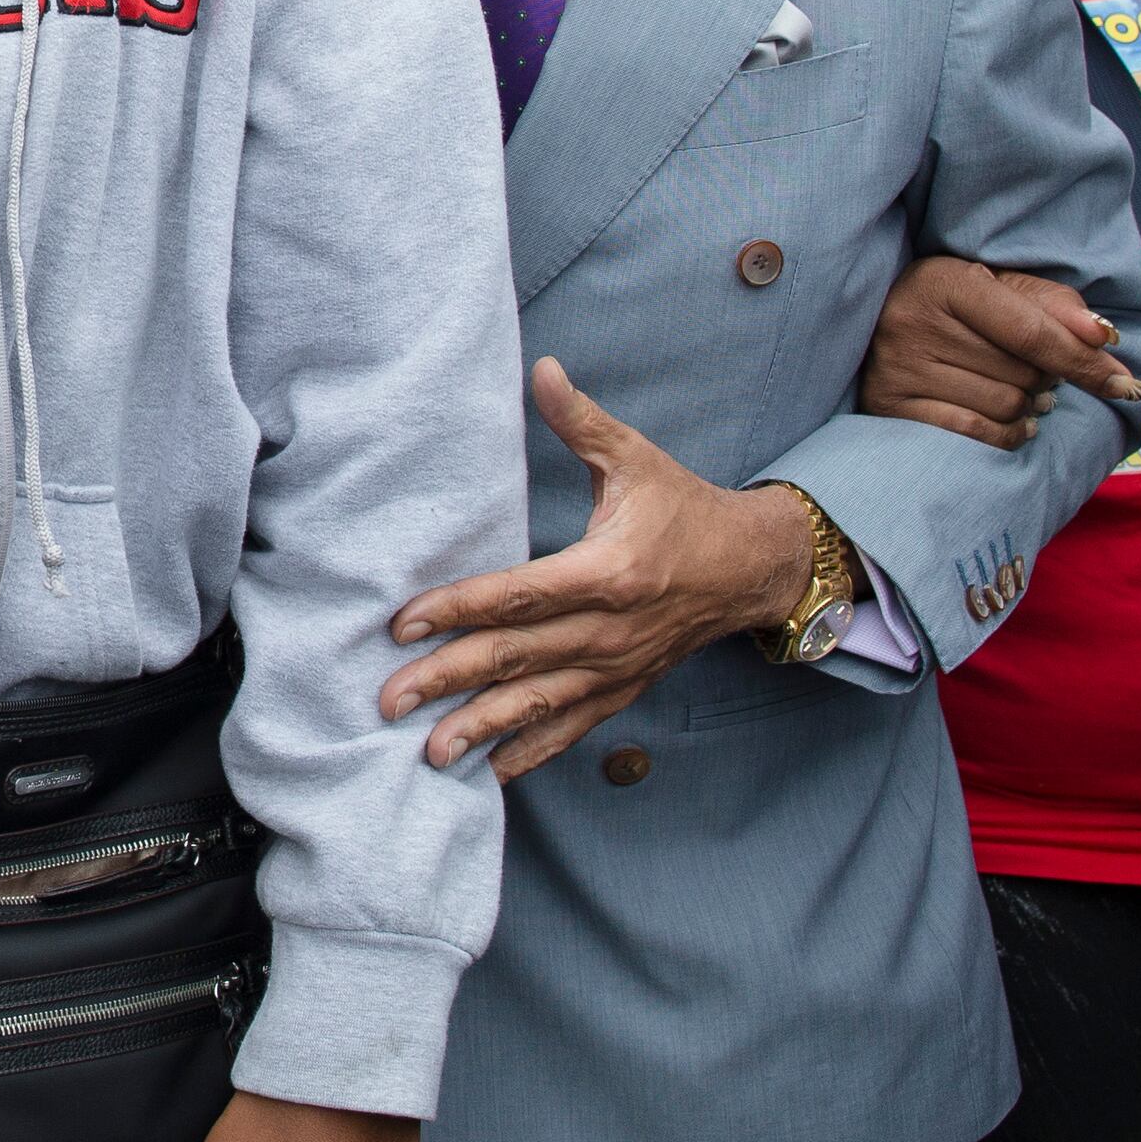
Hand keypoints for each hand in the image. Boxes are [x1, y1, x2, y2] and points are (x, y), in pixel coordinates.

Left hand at [381, 359, 817, 779]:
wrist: (752, 567)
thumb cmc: (683, 508)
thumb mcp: (635, 458)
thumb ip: (581, 421)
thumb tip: (542, 368)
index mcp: (608, 571)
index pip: (518, 596)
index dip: (458, 610)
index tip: (403, 624)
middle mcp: (610, 629)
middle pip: (516, 658)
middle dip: (448, 681)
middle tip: (388, 700)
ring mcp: (617, 667)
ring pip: (539, 704)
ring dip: (481, 729)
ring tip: (428, 752)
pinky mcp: (624, 689)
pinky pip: (572, 727)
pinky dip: (531, 751)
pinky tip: (489, 773)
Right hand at [859, 257, 1140, 448]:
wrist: (874, 320)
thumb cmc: (954, 305)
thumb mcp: (1002, 288)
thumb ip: (1056, 307)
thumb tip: (1104, 337)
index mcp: (945, 280)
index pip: (1032, 333)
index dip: (1084, 360)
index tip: (1124, 383)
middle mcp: (913, 322)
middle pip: (1023, 373)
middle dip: (1046, 378)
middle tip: (1036, 372)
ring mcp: (896, 367)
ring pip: (1005, 406)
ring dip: (1028, 407)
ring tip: (1020, 393)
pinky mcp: (888, 405)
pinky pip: (974, 434)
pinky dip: (1008, 434)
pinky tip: (1015, 423)